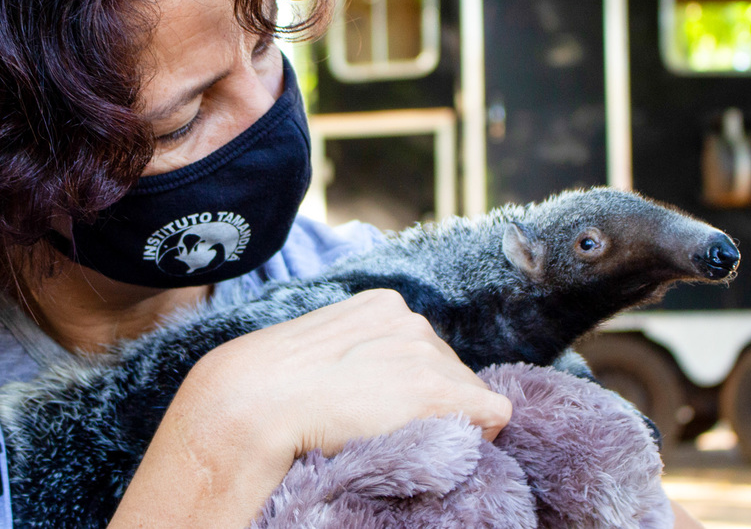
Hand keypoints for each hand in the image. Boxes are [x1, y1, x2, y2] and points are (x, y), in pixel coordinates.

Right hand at [185, 288, 513, 458]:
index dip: (414, 384)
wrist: (257, 402)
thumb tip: (377, 380)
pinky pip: (493, 414)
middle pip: (451, 368)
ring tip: (401, 435)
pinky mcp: (438, 390)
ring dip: (448, 415)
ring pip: (470, 392)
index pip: (423, 348)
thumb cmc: (272, 386)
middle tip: (391, 425)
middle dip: (434, 398)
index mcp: (382, 305)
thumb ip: (359, 353)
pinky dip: (478, 433)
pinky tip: (441, 444)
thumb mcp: (320, 350)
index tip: (389, 405)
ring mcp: (427, 352)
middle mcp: (411, 320)